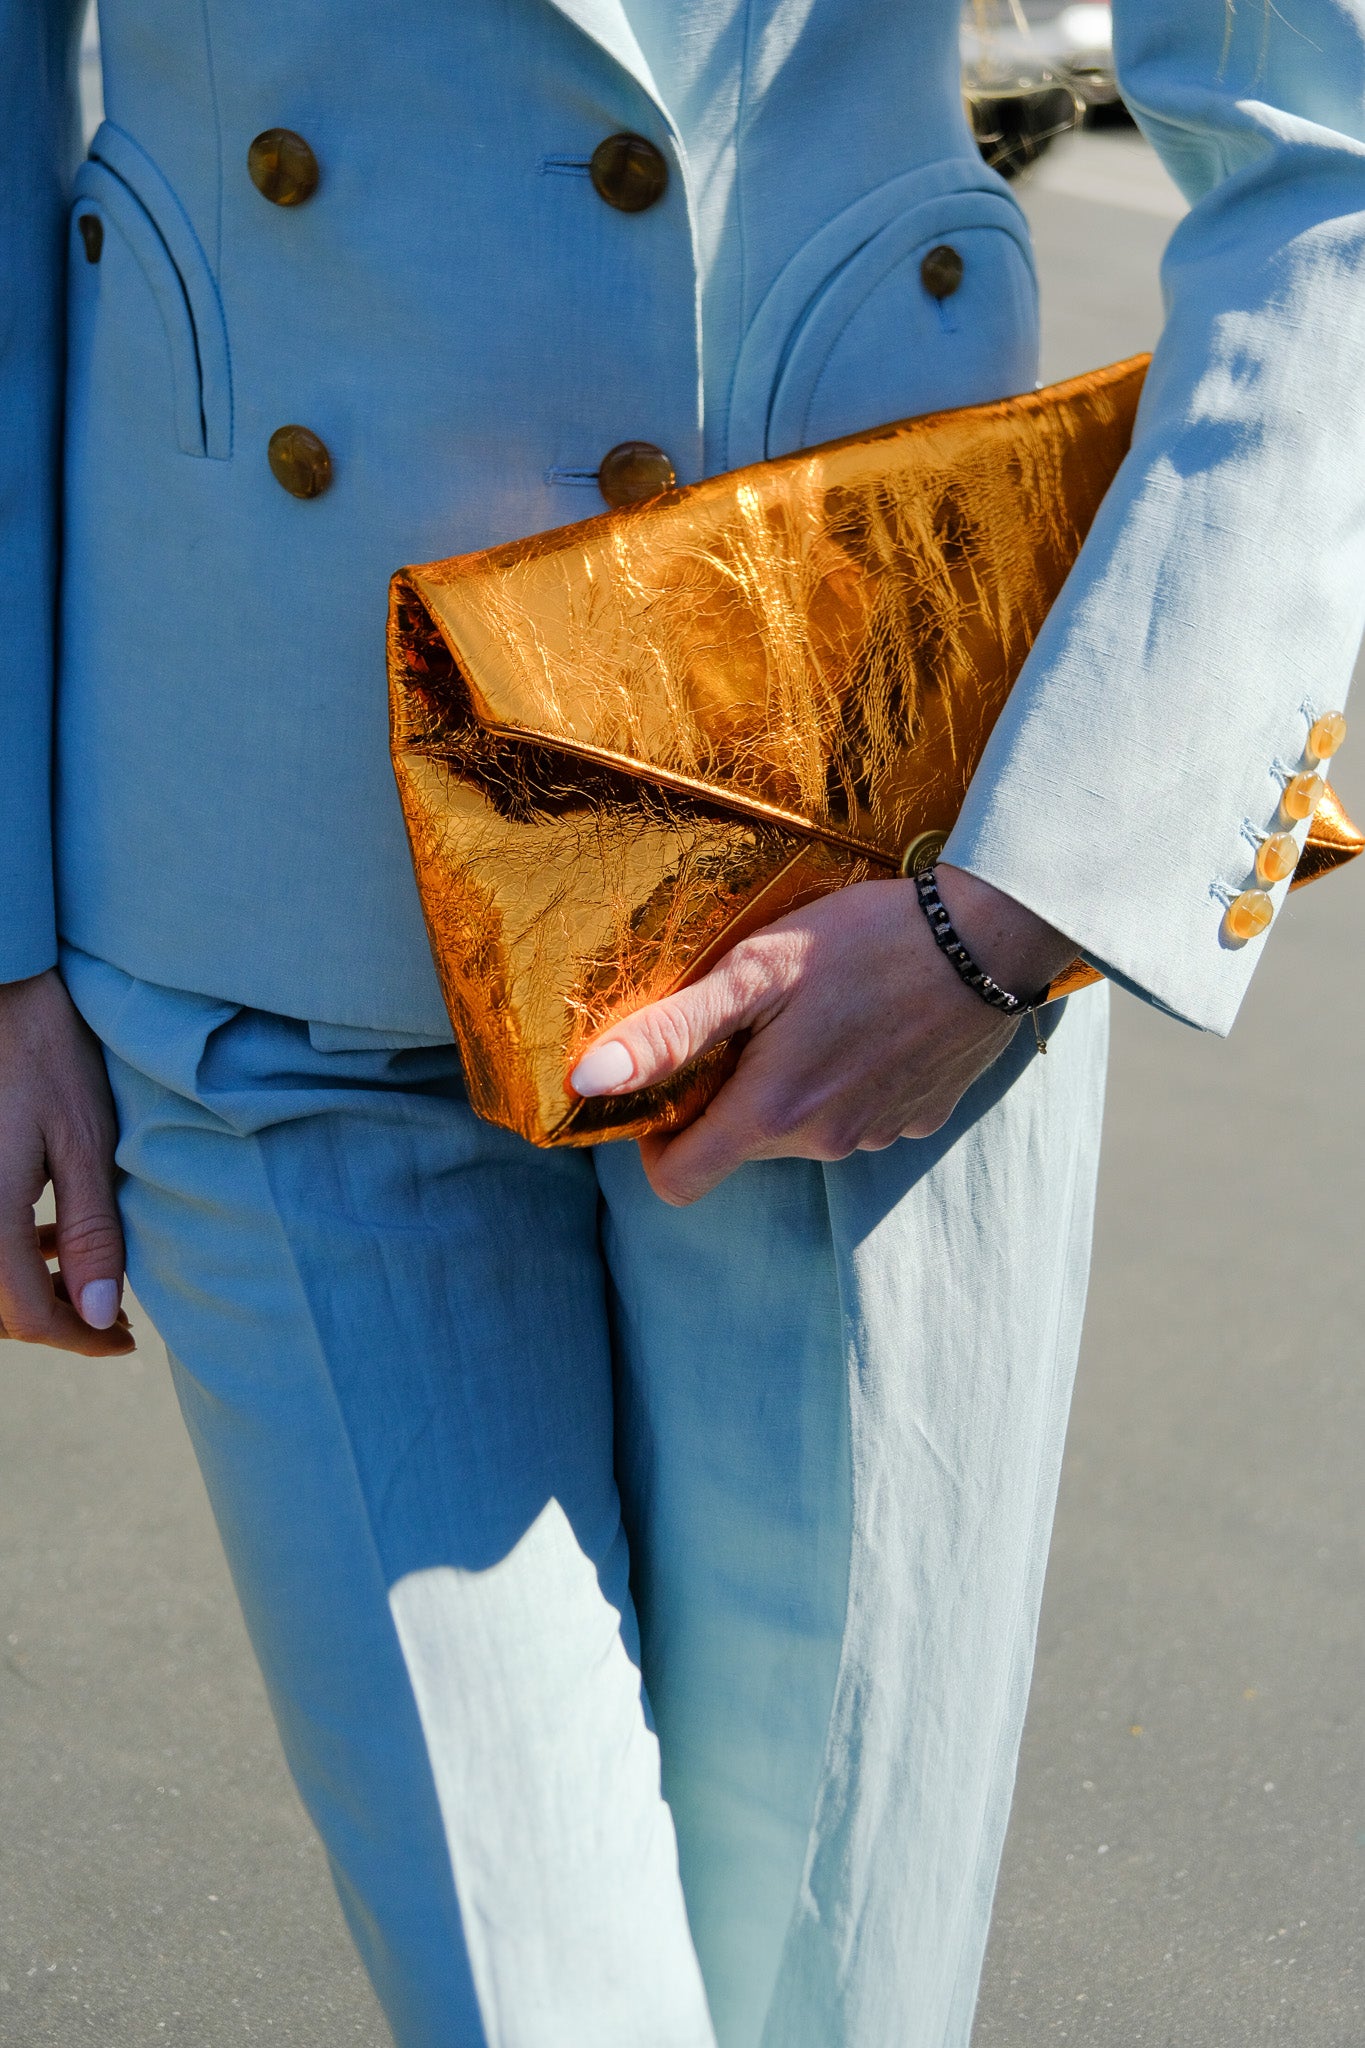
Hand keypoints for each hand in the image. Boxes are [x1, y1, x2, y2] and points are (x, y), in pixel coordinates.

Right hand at [0, 969, 132, 1355]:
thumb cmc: (47, 1055)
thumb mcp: (87, 1144)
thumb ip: (95, 1233)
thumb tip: (102, 1315)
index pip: (29, 1316)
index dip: (80, 1339)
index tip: (125, 1340)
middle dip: (53, 1321)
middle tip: (113, 1318)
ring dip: (29, 1292)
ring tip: (88, 1280)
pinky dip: (8, 1257)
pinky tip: (50, 1239)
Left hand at [569, 865, 1076, 1205]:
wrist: (990, 935)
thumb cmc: (865, 942)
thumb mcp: (753, 971)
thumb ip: (670, 1032)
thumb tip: (587, 1080)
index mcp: (773, 1113)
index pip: (678, 1181)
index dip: (653, 1142)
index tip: (664, 1089)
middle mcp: (824, 1142)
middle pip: (741, 1145)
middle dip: (727, 1094)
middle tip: (747, 1018)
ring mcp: (877, 1135)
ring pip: (800, 1129)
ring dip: (789, 1084)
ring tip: (813, 1009)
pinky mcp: (919, 1116)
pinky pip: (858, 1114)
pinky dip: (846, 1079)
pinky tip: (865, 1020)